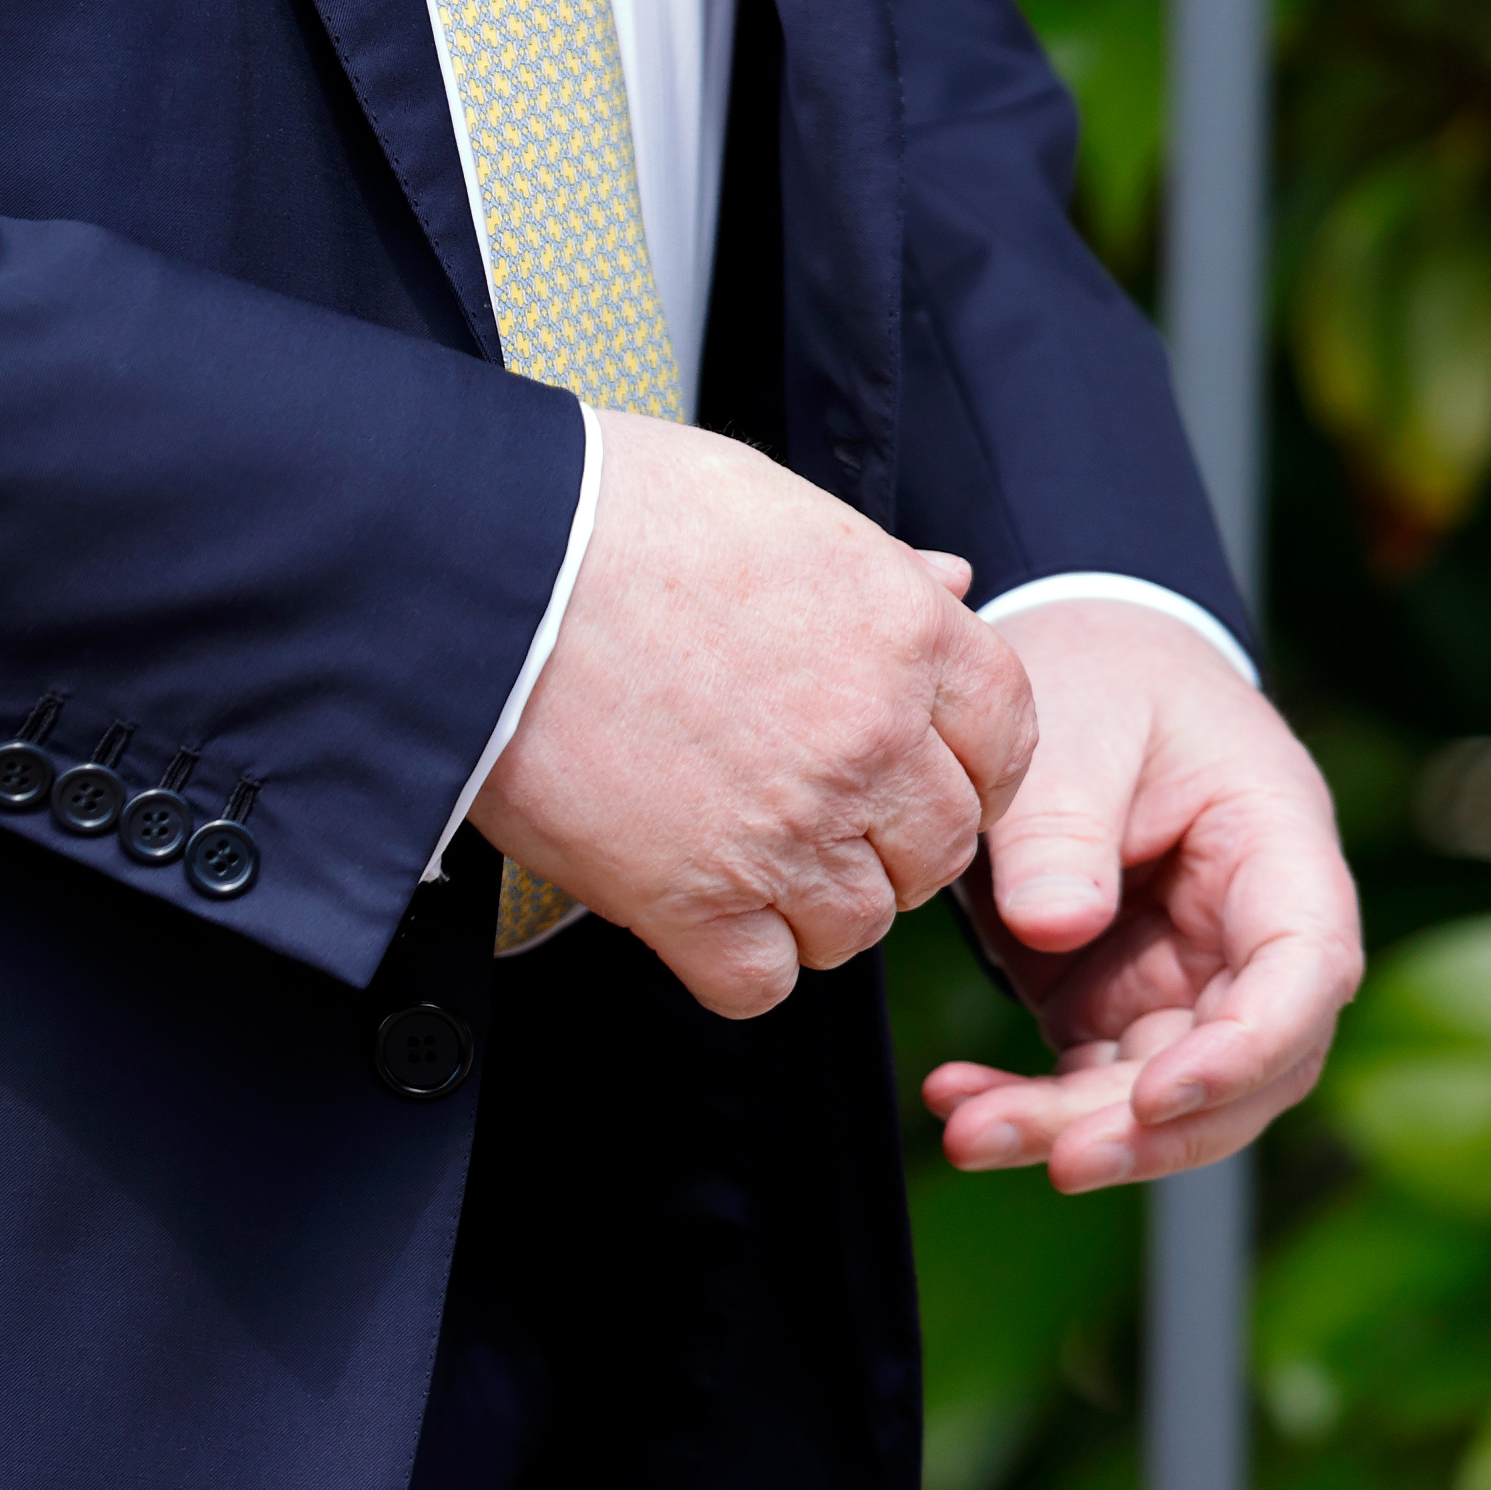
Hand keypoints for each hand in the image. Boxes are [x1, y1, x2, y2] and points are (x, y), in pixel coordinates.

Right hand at [477, 407, 1035, 1018]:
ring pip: (857, 926)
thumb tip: (950, 582)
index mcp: (906, 632)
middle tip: (807, 811)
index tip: (914, 770)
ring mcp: (790, 831)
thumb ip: (879, 567)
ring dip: (808, 904)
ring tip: (736, 850)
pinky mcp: (695, 903)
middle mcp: (870, 740)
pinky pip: (763, 983)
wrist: (483, 561)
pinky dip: (731, 960)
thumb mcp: (778, 506)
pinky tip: (689, 904)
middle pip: (940, 849)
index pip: (1008, 741)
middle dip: (886, 841)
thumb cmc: (616, 512)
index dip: (966, 766)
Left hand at [924, 602, 1360, 1190]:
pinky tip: (957, 1102)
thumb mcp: (1080, 718)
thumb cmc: (1104, 676)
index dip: (1244, 1051)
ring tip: (969, 1132)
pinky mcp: (1123, 1005)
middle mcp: (1254, 938)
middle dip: (1144, 1128)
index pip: (1303, 973)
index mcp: (1279, 852)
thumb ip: (1065, 820)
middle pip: (1237, 1069)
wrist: (1082, 663)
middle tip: (1047, 1155)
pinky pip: (1094, 1082)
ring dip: (1075, 1133)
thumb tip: (1051, 928)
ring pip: (1163, 1098)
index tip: (1156, 1093)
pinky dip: (1031, 1105)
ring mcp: (1191, 983)